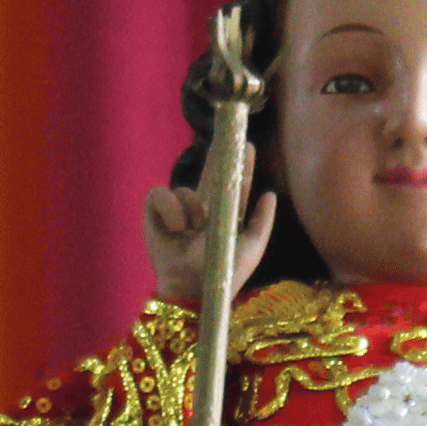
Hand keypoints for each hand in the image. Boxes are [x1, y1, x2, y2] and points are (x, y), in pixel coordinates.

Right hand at [143, 153, 276, 307]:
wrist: (193, 289)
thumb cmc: (226, 273)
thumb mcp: (252, 247)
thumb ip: (263, 221)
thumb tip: (270, 192)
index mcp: (226, 217)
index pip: (235, 186)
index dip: (242, 165)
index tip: (248, 145)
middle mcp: (203, 210)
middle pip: (211, 175)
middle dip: (218, 155)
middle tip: (225, 136)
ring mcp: (179, 211)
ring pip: (185, 190)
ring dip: (190, 210)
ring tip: (191, 233)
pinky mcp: (156, 213)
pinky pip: (161, 193)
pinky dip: (169, 209)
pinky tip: (176, 229)